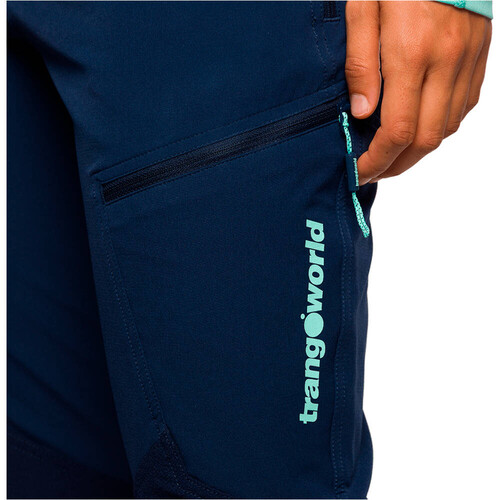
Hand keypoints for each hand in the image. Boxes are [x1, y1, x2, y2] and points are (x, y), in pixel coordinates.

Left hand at [345, 1, 491, 183]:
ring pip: (446, 128)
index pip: (397, 130)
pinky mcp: (480, 56)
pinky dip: (439, 126)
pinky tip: (419, 126)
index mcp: (411, 53)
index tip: (359, 171)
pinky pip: (463, 107)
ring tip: (392, 154)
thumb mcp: (363, 9)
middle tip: (374, 170)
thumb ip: (361, 63)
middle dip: (396, 165)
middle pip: (425, 140)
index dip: (377, 160)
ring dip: (417, 150)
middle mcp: (445, 62)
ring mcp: (468, 60)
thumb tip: (362, 114)